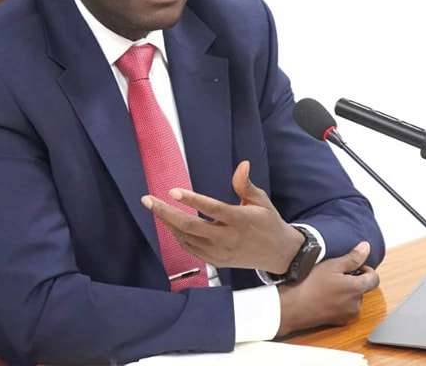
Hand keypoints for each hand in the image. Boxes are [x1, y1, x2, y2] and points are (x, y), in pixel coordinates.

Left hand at [140, 160, 304, 272]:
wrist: (278, 254)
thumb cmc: (268, 222)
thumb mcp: (262, 201)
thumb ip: (246, 185)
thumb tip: (243, 164)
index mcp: (240, 220)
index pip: (212, 209)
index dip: (192, 200)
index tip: (173, 191)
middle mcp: (228, 238)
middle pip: (191, 226)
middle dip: (166, 213)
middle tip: (147, 200)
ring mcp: (220, 252)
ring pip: (187, 239)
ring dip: (168, 224)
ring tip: (155, 208)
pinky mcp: (216, 262)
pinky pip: (191, 249)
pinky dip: (178, 237)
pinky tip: (170, 225)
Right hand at [276, 241, 379, 336]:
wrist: (293, 307)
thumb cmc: (311, 284)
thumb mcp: (332, 265)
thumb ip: (352, 258)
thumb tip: (366, 247)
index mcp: (357, 289)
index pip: (374, 278)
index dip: (366, 269)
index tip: (354, 267)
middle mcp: (356, 304)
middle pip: (363, 288)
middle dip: (353, 280)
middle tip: (335, 275)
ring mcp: (348, 315)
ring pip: (353, 299)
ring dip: (346, 292)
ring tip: (328, 286)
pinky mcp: (339, 322)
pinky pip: (345, 309)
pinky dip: (339, 302)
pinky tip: (324, 296)